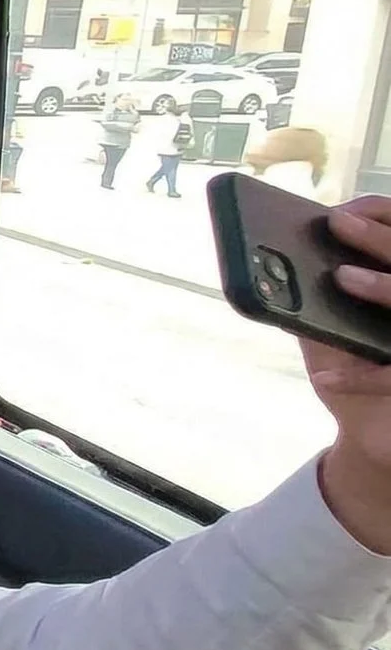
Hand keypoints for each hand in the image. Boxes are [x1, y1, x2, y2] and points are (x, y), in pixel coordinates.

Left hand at [309, 196, 390, 552]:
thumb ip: (312, 299)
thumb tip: (269, 262)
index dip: (378, 217)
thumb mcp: (328, 331)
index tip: (338, 213)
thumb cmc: (355, 369)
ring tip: (343, 278)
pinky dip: (363, 377)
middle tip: (336, 224)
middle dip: (379, 239)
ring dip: (386, 288)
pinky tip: (326, 378)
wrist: (378, 436)